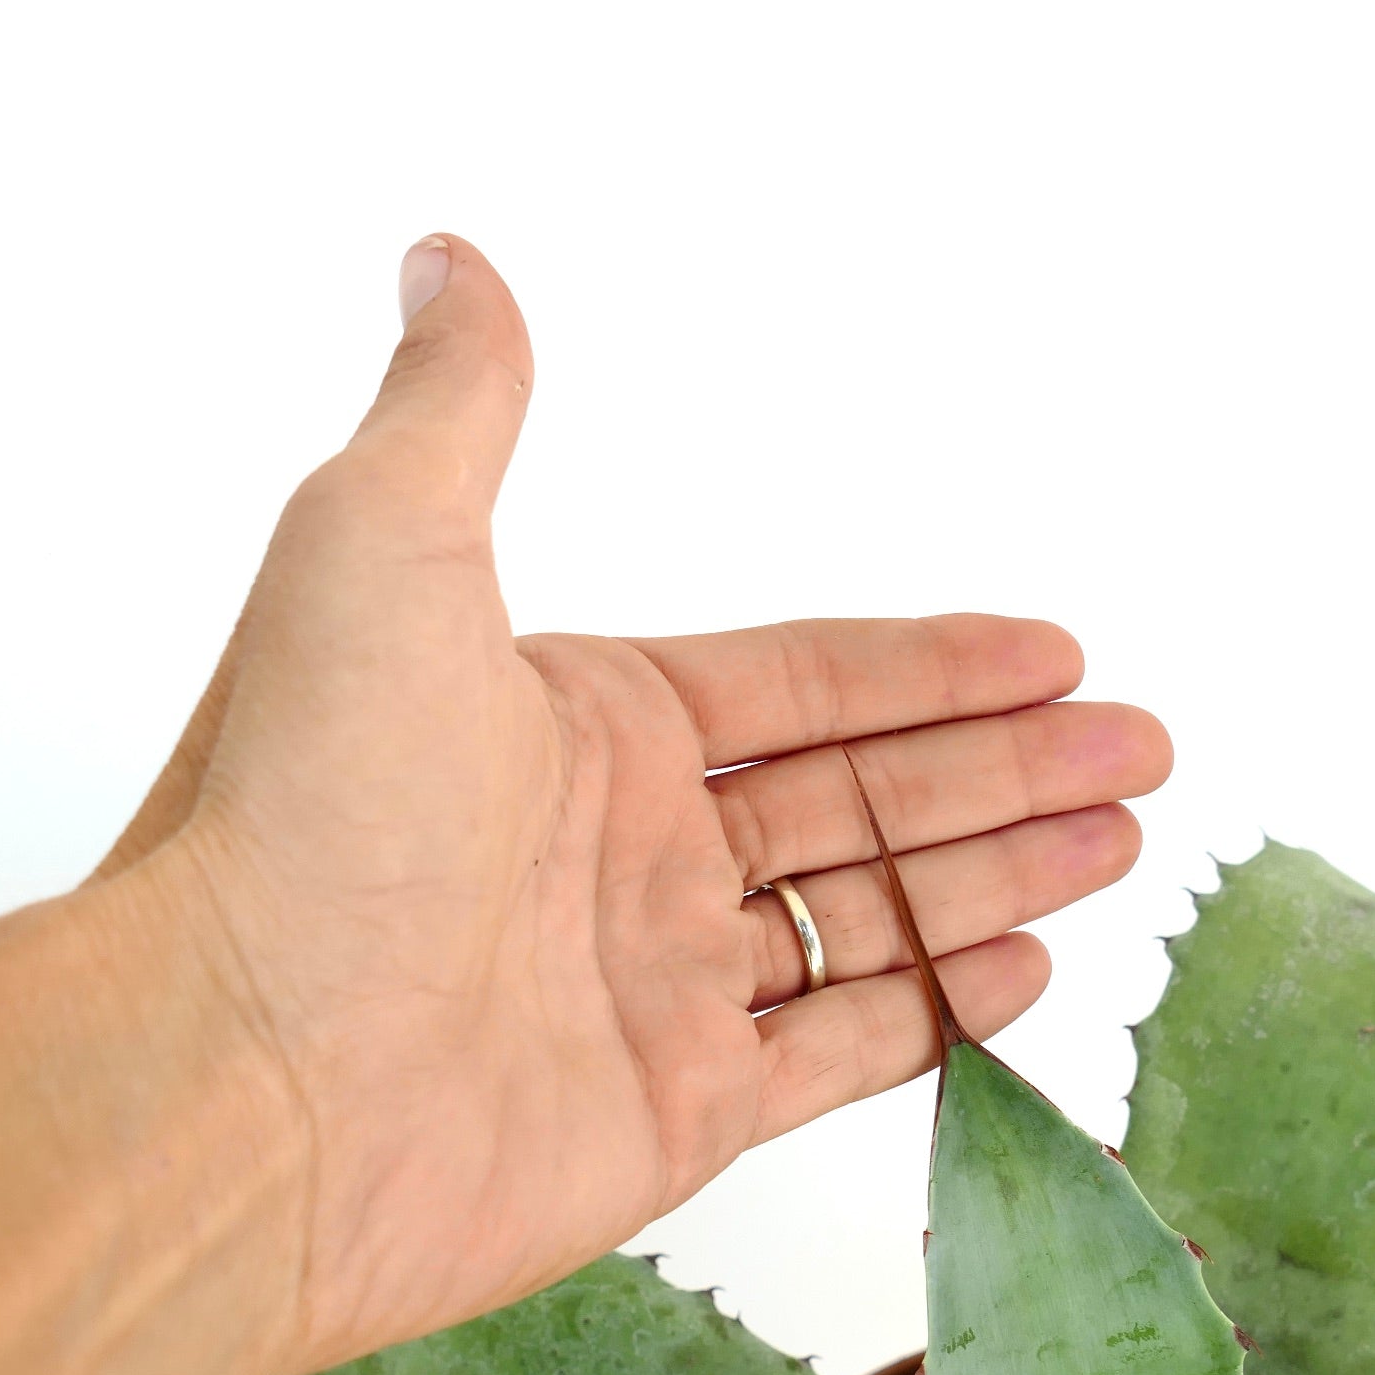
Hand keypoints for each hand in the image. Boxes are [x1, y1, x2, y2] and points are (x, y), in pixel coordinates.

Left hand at [97, 235, 1173, 1374]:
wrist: (233, 1085)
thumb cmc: (299, 815)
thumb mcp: (378, 553)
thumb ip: (459, 411)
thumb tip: (455, 261)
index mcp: (582, 724)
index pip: (806, 681)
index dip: (937, 664)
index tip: (1057, 651)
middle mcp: (626, 851)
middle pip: (862, 797)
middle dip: (1007, 768)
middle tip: (1140, 749)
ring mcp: (655, 985)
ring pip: (865, 918)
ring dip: (993, 877)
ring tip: (1114, 840)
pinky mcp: (672, 1114)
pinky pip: (834, 1050)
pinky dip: (931, 1014)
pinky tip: (1020, 972)